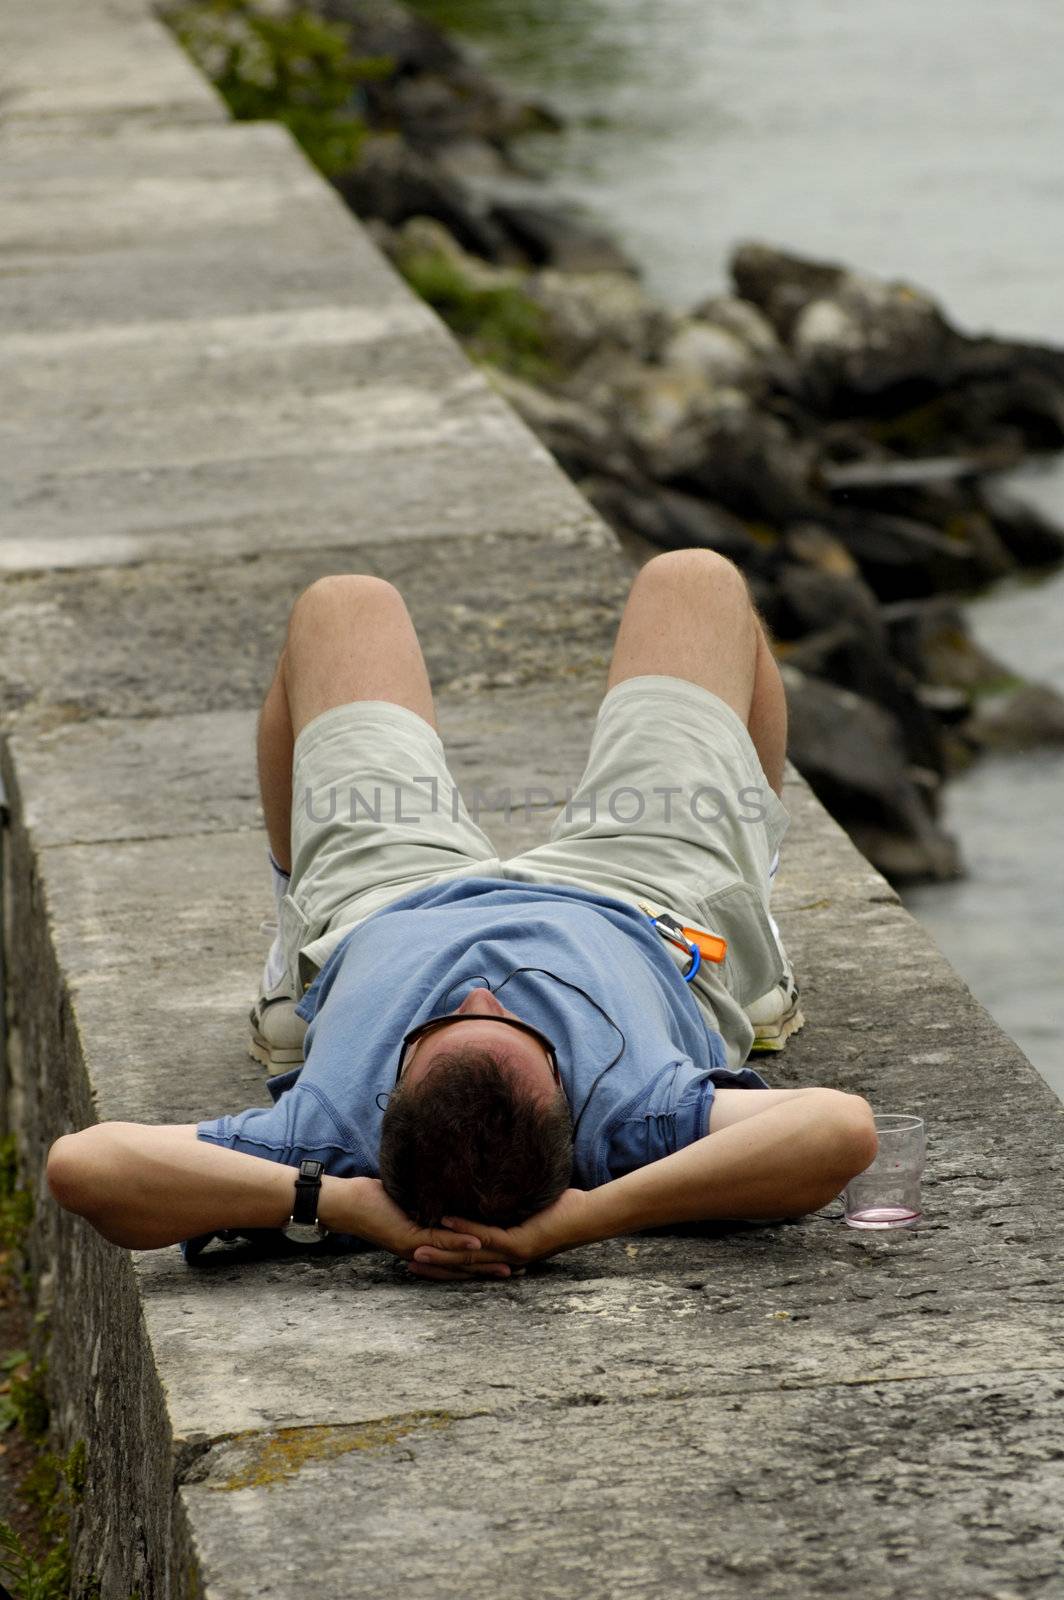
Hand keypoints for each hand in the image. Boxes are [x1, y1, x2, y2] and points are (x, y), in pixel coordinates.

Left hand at [342, 1178, 511, 1279]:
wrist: (346, 1205)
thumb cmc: (375, 1201)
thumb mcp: (410, 1201)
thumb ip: (429, 1204)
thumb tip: (450, 1191)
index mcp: (425, 1245)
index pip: (462, 1257)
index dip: (487, 1259)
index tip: (514, 1260)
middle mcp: (424, 1252)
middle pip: (465, 1264)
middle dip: (493, 1266)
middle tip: (524, 1268)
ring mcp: (417, 1248)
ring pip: (456, 1255)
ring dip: (484, 1258)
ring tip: (512, 1261)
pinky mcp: (409, 1239)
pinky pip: (440, 1241)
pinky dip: (460, 1240)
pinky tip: (480, 1240)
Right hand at [406, 1188, 593, 1281]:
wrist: (589, 1217)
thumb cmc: (560, 1211)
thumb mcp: (525, 1210)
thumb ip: (506, 1211)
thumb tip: (488, 1198)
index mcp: (505, 1255)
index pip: (466, 1262)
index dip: (440, 1263)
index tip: (415, 1260)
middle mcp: (506, 1259)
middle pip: (462, 1265)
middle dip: (434, 1265)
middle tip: (405, 1263)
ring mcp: (512, 1253)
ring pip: (469, 1254)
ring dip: (441, 1251)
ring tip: (415, 1250)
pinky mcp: (520, 1243)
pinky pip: (487, 1236)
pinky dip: (464, 1228)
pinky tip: (445, 1220)